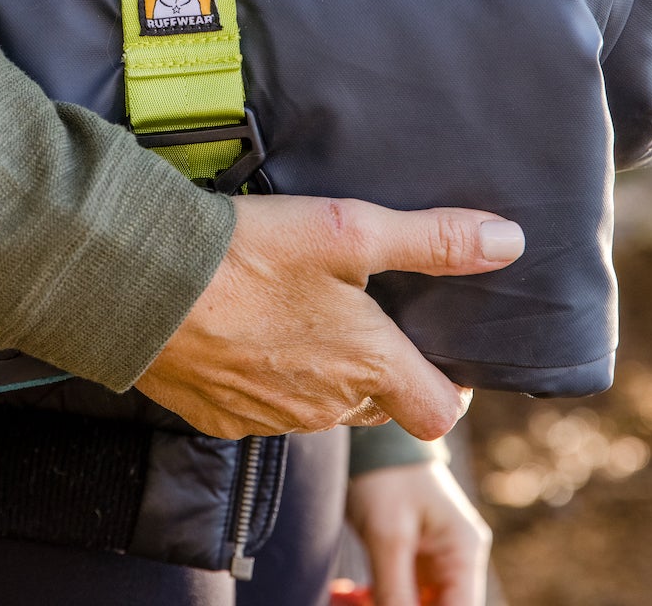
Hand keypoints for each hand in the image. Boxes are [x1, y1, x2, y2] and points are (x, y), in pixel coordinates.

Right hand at [133, 194, 522, 439]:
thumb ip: (433, 241)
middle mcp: (325, 408)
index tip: (436, 356)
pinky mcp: (221, 419)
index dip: (448, 389)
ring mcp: (270, 419)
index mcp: (368, 368)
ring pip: (318, 407)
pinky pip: (262, 408)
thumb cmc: (250, 254)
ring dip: (319, 374)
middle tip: (360, 317)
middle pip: (377, 407)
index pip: (439, 414)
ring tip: (295, 314)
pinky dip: (264, 379)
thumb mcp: (350, 231)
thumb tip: (508, 243)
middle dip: (380, 373)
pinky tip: (244, 332)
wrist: (142, 285)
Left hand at [346, 460, 492, 605]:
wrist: (369, 443)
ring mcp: (435, 562)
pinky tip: (348, 595)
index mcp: (464, 551)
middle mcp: (457, 560)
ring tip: (350, 599)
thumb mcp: (388, 535)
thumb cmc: (385, 476)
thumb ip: (396, 589)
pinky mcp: (413, 561)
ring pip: (416, 605)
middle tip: (360, 605)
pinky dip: (376, 599)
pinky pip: (401, 595)